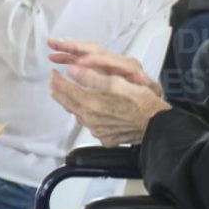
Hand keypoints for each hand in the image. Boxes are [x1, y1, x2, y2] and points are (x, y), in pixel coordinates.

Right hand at [49, 39, 162, 95]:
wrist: (148, 100)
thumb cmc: (148, 95)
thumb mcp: (148, 90)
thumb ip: (142, 84)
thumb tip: (139, 77)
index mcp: (127, 66)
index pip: (109, 59)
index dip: (95, 60)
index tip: (80, 62)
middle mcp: (116, 61)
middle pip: (93, 49)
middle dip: (74, 46)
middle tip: (56, 43)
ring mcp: (107, 63)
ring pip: (86, 52)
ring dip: (69, 49)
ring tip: (52, 46)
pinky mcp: (100, 68)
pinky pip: (83, 59)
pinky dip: (70, 56)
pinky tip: (56, 57)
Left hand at [50, 67, 170, 146]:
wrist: (155, 125)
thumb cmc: (140, 101)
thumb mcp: (117, 82)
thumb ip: (92, 77)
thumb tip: (72, 70)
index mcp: (91, 103)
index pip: (67, 89)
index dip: (58, 80)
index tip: (53, 73)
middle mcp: (90, 119)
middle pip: (68, 104)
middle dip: (59, 92)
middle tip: (54, 83)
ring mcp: (97, 130)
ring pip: (78, 116)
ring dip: (70, 104)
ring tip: (67, 96)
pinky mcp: (105, 138)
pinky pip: (90, 126)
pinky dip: (85, 116)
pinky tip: (88, 113)